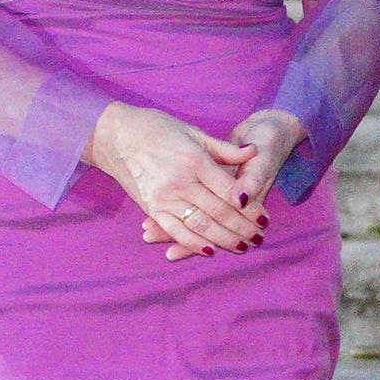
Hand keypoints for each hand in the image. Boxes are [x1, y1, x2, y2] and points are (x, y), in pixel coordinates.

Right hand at [143, 109, 307, 260]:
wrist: (114, 135)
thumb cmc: (157, 129)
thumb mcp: (194, 133)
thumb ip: (225, 149)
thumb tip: (253, 151)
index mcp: (195, 161)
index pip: (230, 191)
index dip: (250, 207)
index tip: (264, 218)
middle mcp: (180, 182)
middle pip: (219, 212)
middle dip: (242, 228)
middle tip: (259, 237)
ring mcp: (164, 198)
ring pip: (200, 225)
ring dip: (224, 239)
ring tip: (243, 247)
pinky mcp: (150, 208)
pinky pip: (175, 230)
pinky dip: (193, 243)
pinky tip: (210, 250)